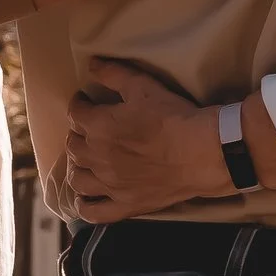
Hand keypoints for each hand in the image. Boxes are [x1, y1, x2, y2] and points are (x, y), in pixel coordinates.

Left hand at [61, 60, 275, 217]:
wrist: (202, 152)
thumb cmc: (174, 116)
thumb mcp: (144, 86)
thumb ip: (115, 74)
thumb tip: (92, 64)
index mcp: (98, 126)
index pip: (75, 113)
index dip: (79, 104)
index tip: (86, 102)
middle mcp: (97, 157)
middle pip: (73, 146)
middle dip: (78, 134)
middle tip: (90, 129)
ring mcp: (109, 185)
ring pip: (77, 179)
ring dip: (77, 167)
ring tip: (86, 161)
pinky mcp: (125, 205)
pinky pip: (94, 212)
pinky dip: (84, 206)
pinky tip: (86, 198)